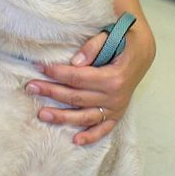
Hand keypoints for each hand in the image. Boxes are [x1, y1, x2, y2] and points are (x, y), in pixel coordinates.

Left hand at [25, 20, 154, 144]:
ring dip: (62, 117)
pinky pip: (103, 129)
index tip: (39, 67)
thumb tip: (75, 63)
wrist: (143, 52)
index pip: (78, 77)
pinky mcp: (117, 114)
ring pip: (85, 116)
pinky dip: (90, 136)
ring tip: (42, 113)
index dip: (57, 73)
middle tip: (31, 87)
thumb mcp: (112, 35)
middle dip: (51, 92)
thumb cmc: (125, 41)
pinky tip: (75, 140)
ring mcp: (116, 108)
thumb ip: (94, 47)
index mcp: (113, 77)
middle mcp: (114, 96)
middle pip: (76, 97)